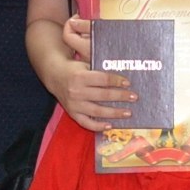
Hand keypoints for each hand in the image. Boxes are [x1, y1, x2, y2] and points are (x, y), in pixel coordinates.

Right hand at [54, 17, 134, 131]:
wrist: (55, 75)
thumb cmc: (75, 69)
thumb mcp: (86, 64)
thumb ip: (101, 70)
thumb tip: (123, 77)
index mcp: (80, 76)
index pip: (103, 79)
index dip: (117, 81)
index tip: (128, 83)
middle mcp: (76, 91)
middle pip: (103, 95)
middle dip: (120, 96)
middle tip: (134, 97)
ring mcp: (74, 104)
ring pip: (97, 111)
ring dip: (114, 112)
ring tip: (128, 113)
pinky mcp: (72, 113)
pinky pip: (86, 122)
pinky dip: (98, 126)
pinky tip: (110, 125)